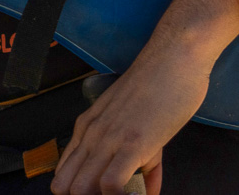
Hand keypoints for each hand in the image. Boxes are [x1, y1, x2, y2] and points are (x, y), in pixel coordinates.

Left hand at [49, 43, 215, 194]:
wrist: (174, 58)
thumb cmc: (159, 86)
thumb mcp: (139, 124)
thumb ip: (142, 163)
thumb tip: (147, 193)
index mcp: (87, 128)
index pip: (64, 175)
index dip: (82, 192)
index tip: (103, 193)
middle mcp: (90, 134)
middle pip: (67, 186)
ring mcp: (109, 138)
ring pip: (81, 189)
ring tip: (129, 193)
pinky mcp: (132, 143)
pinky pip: (111, 184)